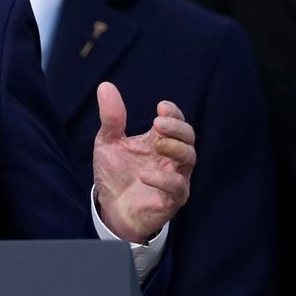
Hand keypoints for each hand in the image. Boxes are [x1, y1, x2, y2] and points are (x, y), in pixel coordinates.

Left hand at [92, 83, 195, 242]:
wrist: (110, 209)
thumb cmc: (115, 175)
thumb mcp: (108, 143)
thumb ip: (111, 119)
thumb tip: (105, 86)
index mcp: (158, 141)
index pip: (177, 122)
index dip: (174, 113)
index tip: (161, 107)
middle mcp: (171, 158)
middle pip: (189, 137)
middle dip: (177, 128)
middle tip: (158, 123)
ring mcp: (174, 177)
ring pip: (190, 159)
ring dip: (175, 148)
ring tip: (156, 144)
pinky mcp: (172, 200)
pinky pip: (178, 187)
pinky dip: (164, 179)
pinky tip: (145, 174)